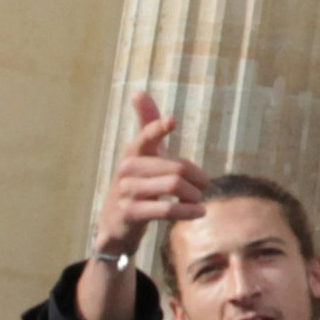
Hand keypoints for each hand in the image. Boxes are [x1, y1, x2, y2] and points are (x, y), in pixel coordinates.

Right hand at [78, 89, 200, 319]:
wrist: (115, 227)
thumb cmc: (137, 186)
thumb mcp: (143, 157)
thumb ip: (146, 126)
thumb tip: (138, 92)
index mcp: (133, 152)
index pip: (146, 135)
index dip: (158, 128)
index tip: (172, 121)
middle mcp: (127, 169)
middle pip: (174, 167)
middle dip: (197, 176)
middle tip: (205, 185)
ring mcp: (127, 192)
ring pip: (173, 186)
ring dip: (193, 194)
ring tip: (200, 200)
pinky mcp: (131, 213)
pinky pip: (166, 209)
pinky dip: (187, 211)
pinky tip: (199, 212)